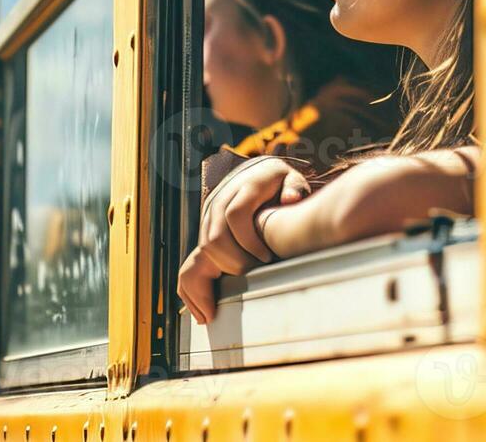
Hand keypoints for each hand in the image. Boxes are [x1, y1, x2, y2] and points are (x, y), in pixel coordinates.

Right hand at [177, 157, 310, 322]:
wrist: (254, 174)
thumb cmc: (278, 183)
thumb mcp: (290, 179)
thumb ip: (294, 188)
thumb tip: (289, 199)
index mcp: (242, 190)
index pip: (236, 215)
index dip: (249, 239)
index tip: (266, 258)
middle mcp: (219, 203)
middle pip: (215, 238)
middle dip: (234, 263)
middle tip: (255, 279)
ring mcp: (207, 220)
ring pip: (201, 252)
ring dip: (211, 280)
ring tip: (221, 307)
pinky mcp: (204, 236)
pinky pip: (190, 265)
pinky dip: (193, 290)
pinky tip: (203, 311)